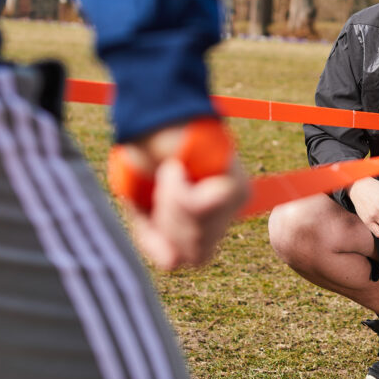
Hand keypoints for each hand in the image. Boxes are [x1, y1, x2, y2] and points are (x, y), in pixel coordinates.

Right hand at [129, 152, 247, 270]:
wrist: (156, 115)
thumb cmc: (147, 158)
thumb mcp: (142, 210)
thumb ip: (154, 241)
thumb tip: (173, 264)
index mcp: (208, 218)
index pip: (195, 258)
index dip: (168, 244)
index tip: (152, 217)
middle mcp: (228, 211)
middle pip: (198, 254)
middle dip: (168, 225)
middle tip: (161, 189)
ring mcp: (236, 199)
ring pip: (199, 232)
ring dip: (169, 203)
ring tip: (168, 172)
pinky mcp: (235, 184)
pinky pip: (198, 208)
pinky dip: (176, 190)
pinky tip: (175, 169)